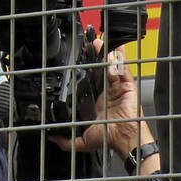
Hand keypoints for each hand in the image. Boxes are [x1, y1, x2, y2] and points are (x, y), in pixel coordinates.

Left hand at [49, 40, 141, 156]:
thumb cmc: (109, 138)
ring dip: (106, 53)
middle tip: (89, 44)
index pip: (91, 81)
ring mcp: (118, 87)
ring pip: (111, 66)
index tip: (80, 60)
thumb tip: (52, 137)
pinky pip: (124, 68)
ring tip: (99, 40)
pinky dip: (120, 57)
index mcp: (99, 101)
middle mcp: (109, 92)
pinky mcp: (128, 85)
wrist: (124, 138)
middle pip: (102, 69)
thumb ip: (67, 140)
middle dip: (96, 56)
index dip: (87, 70)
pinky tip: (115, 47)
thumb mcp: (83, 140)